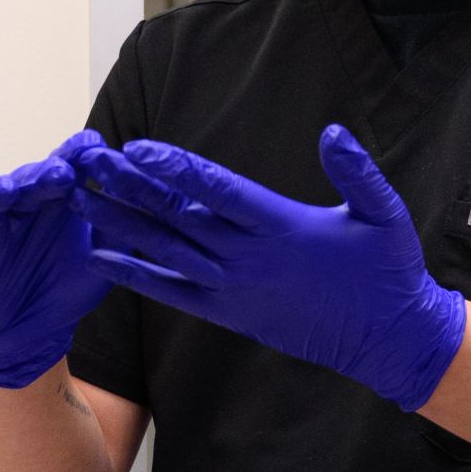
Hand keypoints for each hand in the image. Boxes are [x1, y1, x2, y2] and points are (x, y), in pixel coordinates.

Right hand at [0, 131, 114, 386]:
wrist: (19, 336)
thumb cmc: (59, 291)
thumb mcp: (99, 266)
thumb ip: (121, 235)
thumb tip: (156, 202)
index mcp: (52, 201)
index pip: (65, 167)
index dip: (77, 156)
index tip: (97, 146)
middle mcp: (17, 203)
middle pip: (28, 179)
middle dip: (43, 174)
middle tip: (61, 172)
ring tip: (10, 191)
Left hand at [73, 125, 466, 410]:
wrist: (386, 338)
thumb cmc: (387, 272)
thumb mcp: (385, 215)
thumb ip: (358, 172)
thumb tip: (333, 133)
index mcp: (282, 227)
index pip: (217, 191)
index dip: (174, 168)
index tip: (136, 148)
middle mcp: (249, 259)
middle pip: (177, 217)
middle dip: (130, 187)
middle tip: (88, 162)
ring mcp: (234, 289)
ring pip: (166, 252)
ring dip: (121, 224)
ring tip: (82, 199)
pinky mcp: (229, 313)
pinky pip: (172, 293)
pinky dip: (136, 276)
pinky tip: (101, 259)